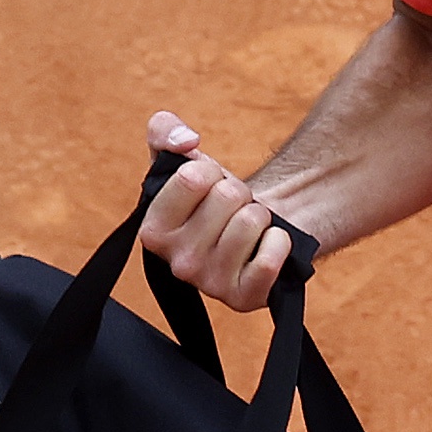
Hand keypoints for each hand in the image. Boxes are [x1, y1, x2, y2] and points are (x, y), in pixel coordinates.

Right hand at [139, 111, 302, 310]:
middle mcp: (177, 264)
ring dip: (259, 216)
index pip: (192, 178)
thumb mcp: (181, 158)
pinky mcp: (245, 298)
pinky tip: (267, 247)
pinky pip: (271, 256)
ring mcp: (211, 285)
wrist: (254, 228)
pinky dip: (279, 242)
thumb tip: (186, 141)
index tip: (209, 186)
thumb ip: (165, 132)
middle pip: (228, 196)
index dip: (210, 172)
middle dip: (238, 193)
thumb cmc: (214, 198)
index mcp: (152, 232)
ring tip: (248, 228)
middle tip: (233, 210)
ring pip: (252, 221)